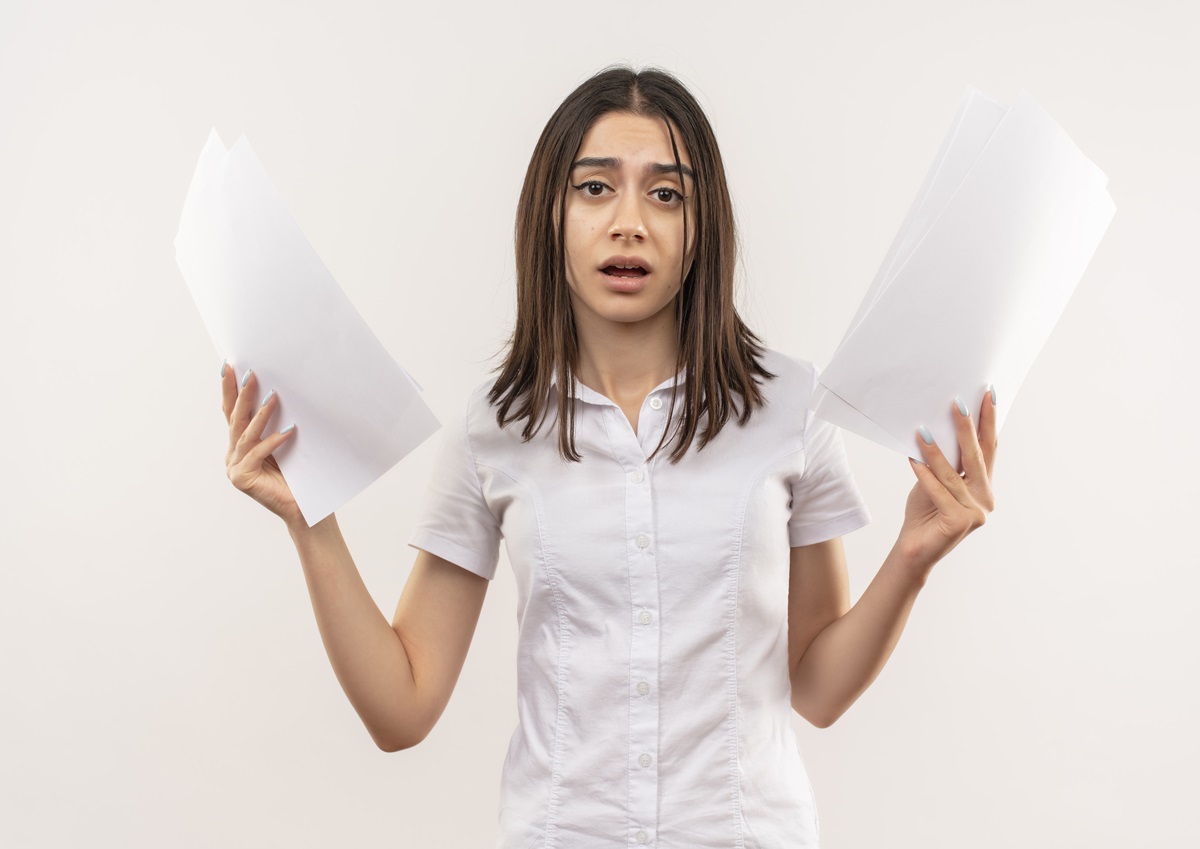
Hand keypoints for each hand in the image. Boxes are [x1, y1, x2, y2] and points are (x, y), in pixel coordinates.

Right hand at [221, 361, 302, 527]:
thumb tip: (278, 391)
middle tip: (248, 372)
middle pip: (235, 419)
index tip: (228, 365)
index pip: (232, 412)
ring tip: (273, 394)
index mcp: (240, 446)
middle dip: (240, 394)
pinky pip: (258, 453)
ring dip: (260, 412)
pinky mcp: (242, 479)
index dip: (229, 389)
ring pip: (245, 434)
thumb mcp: (285, 444)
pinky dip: (273, 440)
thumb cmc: (298, 476)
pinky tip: (289, 429)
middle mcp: (233, 455)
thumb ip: (275, 424)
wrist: (305, 509)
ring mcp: (235, 468)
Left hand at [896, 389, 997, 574]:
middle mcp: (985, 499)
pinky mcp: (959, 522)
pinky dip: (924, 475)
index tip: (988, 395)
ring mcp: (975, 513)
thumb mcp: (936, 481)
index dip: (989, 422)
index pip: (988, 449)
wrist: (913, 549)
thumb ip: (946, 462)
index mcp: (984, 487)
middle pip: (975, 457)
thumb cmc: (925, 512)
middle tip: (958, 403)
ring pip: (952, 474)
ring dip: (936, 451)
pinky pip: (938, 492)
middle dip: (967, 428)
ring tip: (923, 430)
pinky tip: (912, 459)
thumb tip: (937, 426)